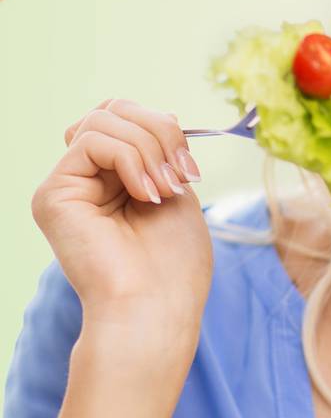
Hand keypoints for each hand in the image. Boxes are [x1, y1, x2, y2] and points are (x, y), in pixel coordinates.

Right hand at [33, 98, 211, 337]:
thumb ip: (162, 154)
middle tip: (182, 175)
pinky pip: (93, 141)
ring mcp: (65, 186)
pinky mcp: (53, 194)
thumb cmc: (174, 265)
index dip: (162, 126)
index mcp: (113, 179)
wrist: (156, 308)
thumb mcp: (178, 192)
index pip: (126, 118)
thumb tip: (166, 115)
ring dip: (150, 149)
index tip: (190, 165)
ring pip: (103, 120)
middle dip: (160, 131)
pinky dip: (132, 160)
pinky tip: (146, 195)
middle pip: (113, 110)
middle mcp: (83, 179)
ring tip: (165, 191)